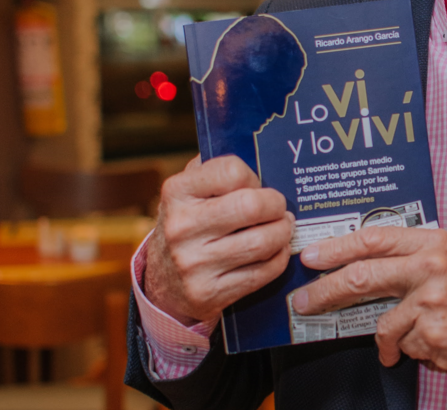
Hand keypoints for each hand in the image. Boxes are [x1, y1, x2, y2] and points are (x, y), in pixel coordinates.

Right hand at [144, 155, 293, 324]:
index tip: (256, 185)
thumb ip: (215, 169)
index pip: (232, 171)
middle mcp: (181, 227)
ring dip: (283, 233)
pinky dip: (279, 258)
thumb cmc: (190, 223)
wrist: (163, 282)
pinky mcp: (208, 294)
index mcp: (177, 192)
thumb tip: (257, 152)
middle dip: (276, 205)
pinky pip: (263, 273)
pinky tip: (277, 251)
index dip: (254, 176)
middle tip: (279, 207)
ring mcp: (193, 264)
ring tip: (283, 227)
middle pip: (252, 206)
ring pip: (262, 242)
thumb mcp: (190, 191)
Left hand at [294, 227, 446, 379]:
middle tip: (303, 301)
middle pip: (363, 276)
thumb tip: (357, 266)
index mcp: (432, 242)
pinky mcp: (433, 335)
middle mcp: (430, 267)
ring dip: (391, 338)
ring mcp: (431, 302)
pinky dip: (412, 350)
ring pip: (384, 324)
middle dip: (325, 291)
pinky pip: (403, 347)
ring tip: (411, 337)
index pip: (374, 238)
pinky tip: (435, 343)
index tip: (311, 256)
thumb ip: (409, 257)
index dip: (337, 248)